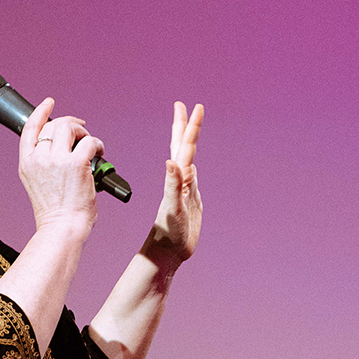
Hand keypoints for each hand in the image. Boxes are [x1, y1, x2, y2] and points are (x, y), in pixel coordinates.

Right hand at [18, 97, 102, 235]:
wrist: (61, 227)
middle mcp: (39, 158)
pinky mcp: (77, 164)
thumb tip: (65, 148)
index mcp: (27, 163)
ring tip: (90, 143)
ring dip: (83, 132)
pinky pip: (90, 142)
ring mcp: (57, 160)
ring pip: (70, 128)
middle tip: (82, 131)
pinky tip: (100, 152)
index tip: (49, 103)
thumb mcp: (38, 183)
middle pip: (54, 125)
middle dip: (71, 124)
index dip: (40, 112)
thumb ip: (44, 164)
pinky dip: (98, 144)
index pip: (30, 128)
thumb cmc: (55, 212)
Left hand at [144, 101, 202, 265]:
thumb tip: (171, 161)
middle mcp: (181, 179)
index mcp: (178, 178)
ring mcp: (184, 188)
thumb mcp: (173, 208)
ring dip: (187, 141)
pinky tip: (190, 163)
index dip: (189, 127)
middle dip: (185, 126)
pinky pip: (190, 176)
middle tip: (187, 107)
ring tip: (189, 128)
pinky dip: (191, 164)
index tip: (192, 107)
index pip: (184, 146)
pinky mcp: (188, 199)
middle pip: (183, 147)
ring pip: (186, 158)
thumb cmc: (169, 234)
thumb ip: (172, 185)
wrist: (166, 252)